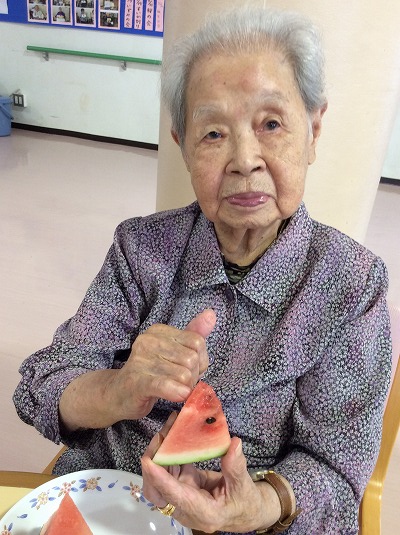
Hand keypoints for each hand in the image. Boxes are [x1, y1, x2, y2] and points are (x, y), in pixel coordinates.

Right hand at [108, 309, 216, 421]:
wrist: (118, 394)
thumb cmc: (152, 373)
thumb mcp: (175, 351)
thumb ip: (194, 333)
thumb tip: (211, 313)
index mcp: (158, 331)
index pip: (197, 342)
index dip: (200, 360)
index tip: (187, 369)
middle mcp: (148, 340)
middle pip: (192, 359)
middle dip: (192, 377)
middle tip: (179, 383)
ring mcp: (140, 360)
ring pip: (184, 375)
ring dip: (184, 388)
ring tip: (172, 390)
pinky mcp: (137, 381)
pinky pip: (164, 385)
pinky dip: (176, 392)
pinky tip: (179, 395)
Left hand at [141, 418, 279, 533]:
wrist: (245, 511)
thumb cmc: (245, 502)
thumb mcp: (244, 486)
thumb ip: (236, 467)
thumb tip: (234, 443)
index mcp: (202, 512)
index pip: (175, 496)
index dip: (160, 478)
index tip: (149, 460)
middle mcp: (185, 508)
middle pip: (156, 491)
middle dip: (152, 463)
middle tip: (160, 436)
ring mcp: (181, 497)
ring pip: (159, 477)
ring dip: (160, 452)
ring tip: (168, 427)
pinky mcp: (182, 485)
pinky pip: (169, 469)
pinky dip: (168, 452)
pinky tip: (173, 433)